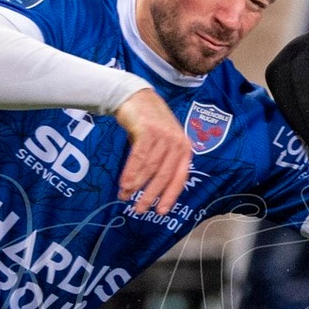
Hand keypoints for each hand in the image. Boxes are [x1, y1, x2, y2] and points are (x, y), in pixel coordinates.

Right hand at [112, 87, 191, 216]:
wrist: (135, 96)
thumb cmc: (148, 124)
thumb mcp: (161, 144)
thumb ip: (162, 163)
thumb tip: (154, 191)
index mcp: (184, 148)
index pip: (180, 178)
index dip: (170, 196)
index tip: (161, 212)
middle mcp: (178, 142)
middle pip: (164, 176)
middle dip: (150, 195)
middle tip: (140, 210)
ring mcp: (164, 135)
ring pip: (149, 168)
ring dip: (136, 185)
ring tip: (125, 196)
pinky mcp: (148, 130)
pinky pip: (139, 157)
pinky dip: (130, 173)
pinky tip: (124, 183)